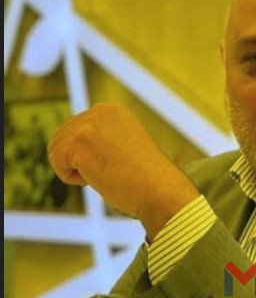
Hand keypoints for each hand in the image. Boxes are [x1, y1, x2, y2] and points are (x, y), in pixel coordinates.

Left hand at [48, 103, 199, 239]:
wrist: (158, 187)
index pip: (74, 130)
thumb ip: (100, 138)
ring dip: (75, 169)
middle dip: (78, 160)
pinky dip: (72, 177)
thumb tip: (75, 148)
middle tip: (109, 168)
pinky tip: (97, 176)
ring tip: (105, 171)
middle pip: (60, 138)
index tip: (114, 161)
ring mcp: (89, 124)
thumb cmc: (143, 176)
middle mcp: (100, 110)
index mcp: (112, 110)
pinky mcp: (80, 141)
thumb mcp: (121, 145)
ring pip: (56, 150)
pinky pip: (57, 163)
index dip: (88, 155)